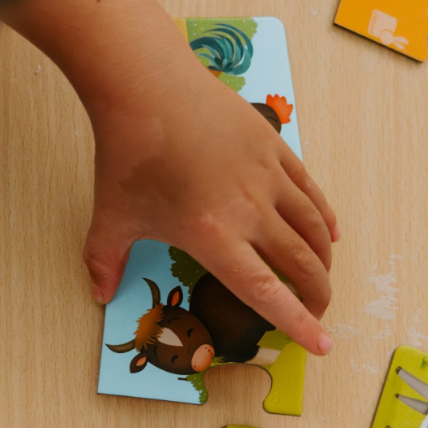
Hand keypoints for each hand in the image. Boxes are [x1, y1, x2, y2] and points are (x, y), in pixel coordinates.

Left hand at [6, 0, 339, 356]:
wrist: (145, 83)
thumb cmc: (129, 154)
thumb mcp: (111, 215)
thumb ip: (106, 260)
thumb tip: (98, 294)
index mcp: (214, 235)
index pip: (265, 291)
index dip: (297, 322)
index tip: (322, 344)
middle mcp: (250, 211)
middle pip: (300, 264)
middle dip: (317, 295)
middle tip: (319, 311)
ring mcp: (267, 177)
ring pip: (312, 227)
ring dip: (323, 258)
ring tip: (323, 276)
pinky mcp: (273, 147)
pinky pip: (310, 190)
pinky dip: (324, 216)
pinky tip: (330, 232)